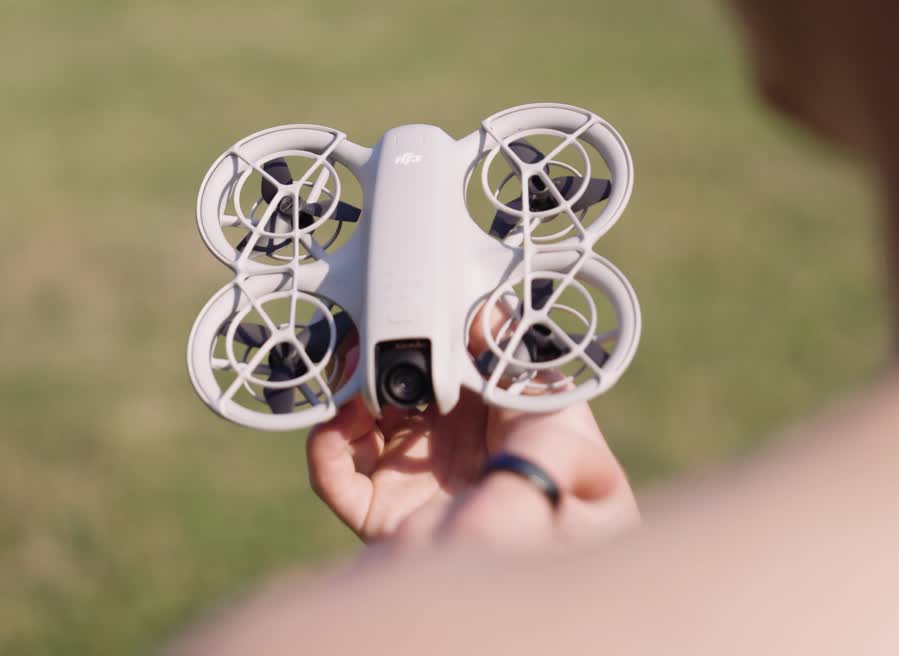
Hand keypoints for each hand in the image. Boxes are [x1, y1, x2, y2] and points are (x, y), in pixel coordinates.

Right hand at [306, 305, 638, 550]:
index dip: (431, 329)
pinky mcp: (381, 515)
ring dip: (347, 390)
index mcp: (495, 416)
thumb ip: (524, 373)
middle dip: (378, 353)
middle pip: (399, 382)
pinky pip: (337, 477)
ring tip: (352, 374)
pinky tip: (337, 423)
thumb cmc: (574, 517)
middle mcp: (451, 443)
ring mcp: (414, 479)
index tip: (417, 303)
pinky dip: (324, 446)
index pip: (451, 359)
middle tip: (370, 330)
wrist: (537, 594)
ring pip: (361, 420)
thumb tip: (485, 314)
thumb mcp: (565, 430)